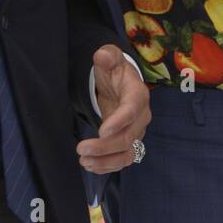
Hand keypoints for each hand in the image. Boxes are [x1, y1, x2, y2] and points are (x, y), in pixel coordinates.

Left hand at [77, 44, 150, 173]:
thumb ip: (107, 56)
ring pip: (127, 153)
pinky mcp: (128, 143)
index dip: (120, 121)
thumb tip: (103, 56)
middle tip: (81, 148)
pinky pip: (122, 160)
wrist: (120, 84)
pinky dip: (107, 166)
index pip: (133, 109)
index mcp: (137, 94)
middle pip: (129, 136)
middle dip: (105, 146)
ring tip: (84, 162)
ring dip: (107, 161)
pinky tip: (90, 165)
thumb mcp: (110, 58)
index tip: (101, 131)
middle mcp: (141, 116)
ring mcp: (136, 132)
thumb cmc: (115, 71)